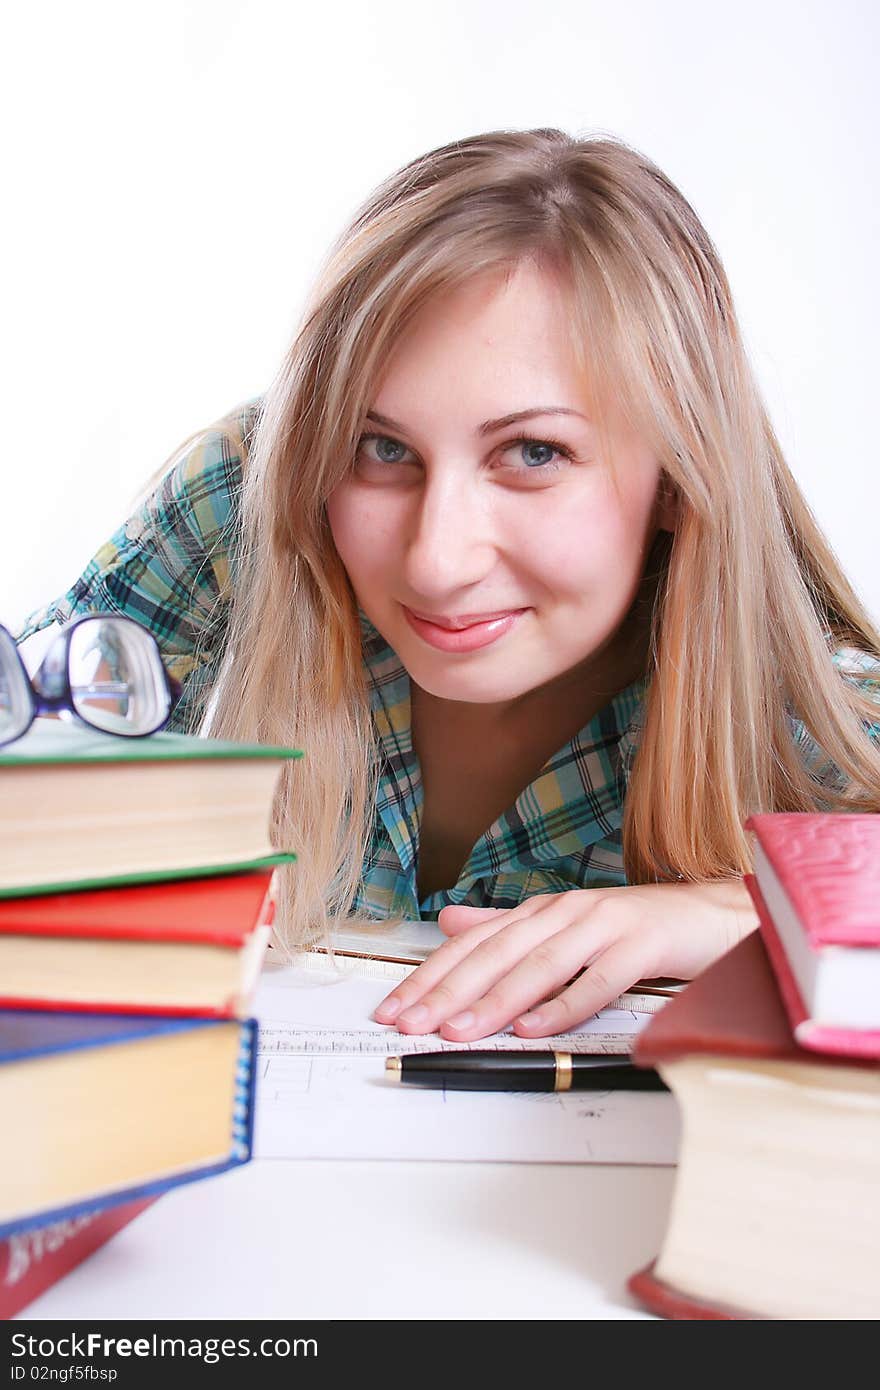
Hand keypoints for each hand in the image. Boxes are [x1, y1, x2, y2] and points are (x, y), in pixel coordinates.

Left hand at [372, 880, 757, 1040]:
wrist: (713, 916)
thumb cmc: (636, 929)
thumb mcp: (564, 926)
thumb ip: (506, 927)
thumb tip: (447, 923)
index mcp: (541, 912)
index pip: (473, 944)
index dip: (429, 975)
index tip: (393, 1009)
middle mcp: (565, 913)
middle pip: (495, 954)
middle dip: (447, 990)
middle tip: (409, 1023)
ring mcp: (603, 926)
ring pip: (539, 965)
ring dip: (495, 1000)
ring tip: (458, 1030)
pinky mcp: (641, 945)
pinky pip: (598, 980)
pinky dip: (565, 1005)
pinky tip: (536, 1029)